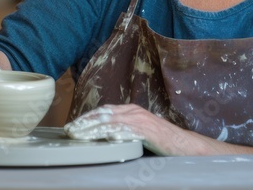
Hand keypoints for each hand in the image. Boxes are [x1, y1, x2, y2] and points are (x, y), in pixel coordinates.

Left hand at [64, 104, 204, 155]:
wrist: (183, 144)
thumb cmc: (160, 140)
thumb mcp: (138, 131)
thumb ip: (123, 129)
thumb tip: (104, 136)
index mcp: (130, 110)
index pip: (103, 111)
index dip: (86, 118)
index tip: (73, 125)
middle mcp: (133, 111)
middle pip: (102, 115)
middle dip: (84, 122)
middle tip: (69, 130)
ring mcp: (139, 120)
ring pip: (110, 123)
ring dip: (91, 129)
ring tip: (78, 136)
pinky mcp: (145, 131)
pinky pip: (124, 131)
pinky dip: (112, 134)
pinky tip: (100, 138)